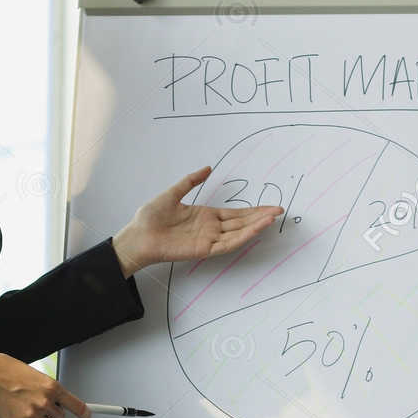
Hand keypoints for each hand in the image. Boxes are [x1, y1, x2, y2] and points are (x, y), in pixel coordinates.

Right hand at [0, 346, 89, 417]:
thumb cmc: (3, 369)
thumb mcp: (32, 373)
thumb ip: (46, 388)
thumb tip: (55, 400)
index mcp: (51, 387)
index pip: (76, 405)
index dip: (84, 413)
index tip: (87, 417)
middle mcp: (45, 402)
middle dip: (51, 415)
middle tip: (36, 406)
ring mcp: (32, 416)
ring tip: (25, 411)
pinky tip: (15, 415)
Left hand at [110, 166, 284, 276]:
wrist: (138, 235)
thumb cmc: (151, 217)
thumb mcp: (173, 193)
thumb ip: (191, 181)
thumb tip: (207, 168)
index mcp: (206, 216)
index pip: (235, 213)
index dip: (253, 210)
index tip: (269, 206)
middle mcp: (211, 228)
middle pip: (241, 222)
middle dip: (260, 217)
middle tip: (279, 210)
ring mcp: (209, 239)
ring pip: (238, 233)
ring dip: (255, 226)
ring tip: (272, 218)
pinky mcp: (204, 249)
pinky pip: (228, 243)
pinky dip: (242, 237)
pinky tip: (254, 229)